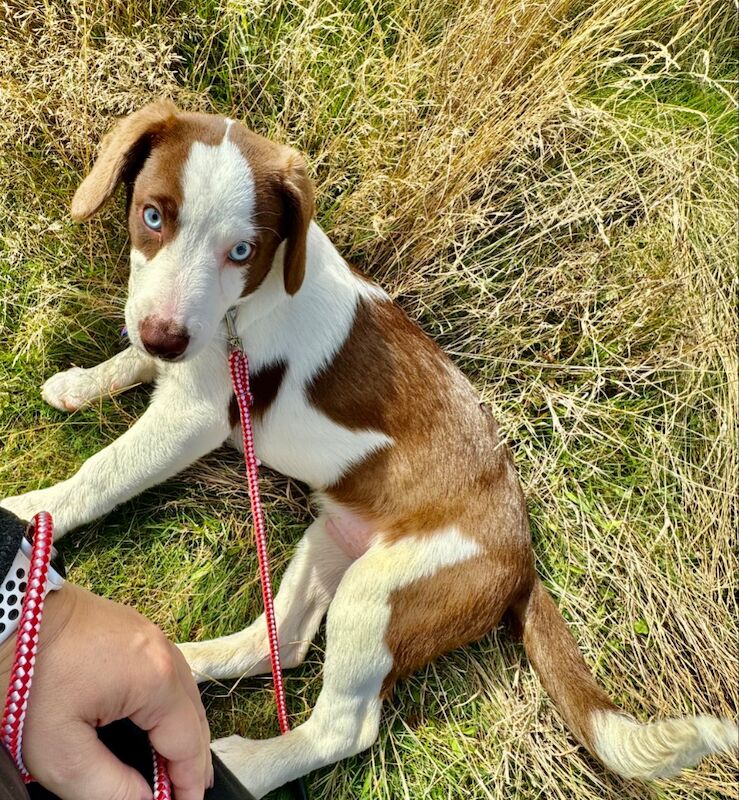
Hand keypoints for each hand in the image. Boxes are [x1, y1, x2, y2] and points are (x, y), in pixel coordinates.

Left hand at [0, 584, 211, 799]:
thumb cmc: (30, 680)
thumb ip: (107, 787)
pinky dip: (169, 703)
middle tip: (186, 792)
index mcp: (156, 681)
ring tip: (174, 764)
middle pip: (195, 715)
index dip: (189, 783)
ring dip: (183, 729)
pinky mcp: (137, 629)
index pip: (189, 743)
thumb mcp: (59, 751)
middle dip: (192, 758)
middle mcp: (165, 653)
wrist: (12, 614)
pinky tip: (156, 720)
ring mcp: (153, 635)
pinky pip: (167, 672)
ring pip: (184, 692)